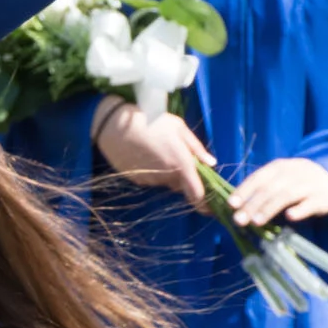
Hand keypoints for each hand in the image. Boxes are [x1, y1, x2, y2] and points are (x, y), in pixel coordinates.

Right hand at [90, 97, 214, 207]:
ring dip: (167, 173)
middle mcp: (167, 176)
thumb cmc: (151, 121)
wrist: (115, 126)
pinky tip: (146, 154)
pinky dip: (153, 172)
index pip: (197, 194)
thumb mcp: (178, 127)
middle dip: (183, 177)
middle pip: (181, 185)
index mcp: (182, 164)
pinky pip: (151, 180)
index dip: (205, 203)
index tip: (209, 206)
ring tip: (158, 150)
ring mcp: (151, 180)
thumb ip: (196, 147)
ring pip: (165, 182)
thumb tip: (212, 163)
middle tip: (177, 157)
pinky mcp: (137, 180)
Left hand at [229, 157, 327, 227]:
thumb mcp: (279, 179)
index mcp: (278, 167)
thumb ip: (261, 189)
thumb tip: (235, 207)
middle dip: (252, 204)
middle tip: (238, 220)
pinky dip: (300, 210)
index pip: (258, 178)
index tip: (231, 204)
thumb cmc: (297, 182)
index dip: (244, 190)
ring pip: (286, 195)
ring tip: (256, 222)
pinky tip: (290, 217)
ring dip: (269, 208)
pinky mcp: (323, 197)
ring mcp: (308, 184)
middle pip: (269, 188)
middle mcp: (292, 172)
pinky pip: (310, 203)